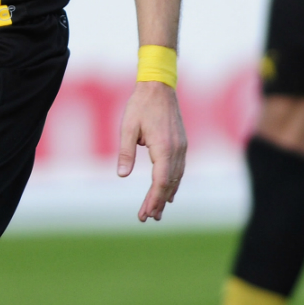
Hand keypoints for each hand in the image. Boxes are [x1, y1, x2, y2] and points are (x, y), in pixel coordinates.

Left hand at [117, 80, 186, 221]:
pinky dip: (173, 183)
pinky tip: (168, 191)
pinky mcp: (181, 143)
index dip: (153, 200)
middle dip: (158, 202)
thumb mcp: (127, 128)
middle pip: (169, 184)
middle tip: (148, 218)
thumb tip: (122, 175)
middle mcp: (177, 150)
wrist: (159, 86)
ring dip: (166, 195)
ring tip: (157, 211)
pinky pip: (179, 169)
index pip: (160, 182)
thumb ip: (126, 152)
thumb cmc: (140, 105)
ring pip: (176, 178)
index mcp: (164, 148)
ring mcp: (182, 147)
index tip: (144, 214)